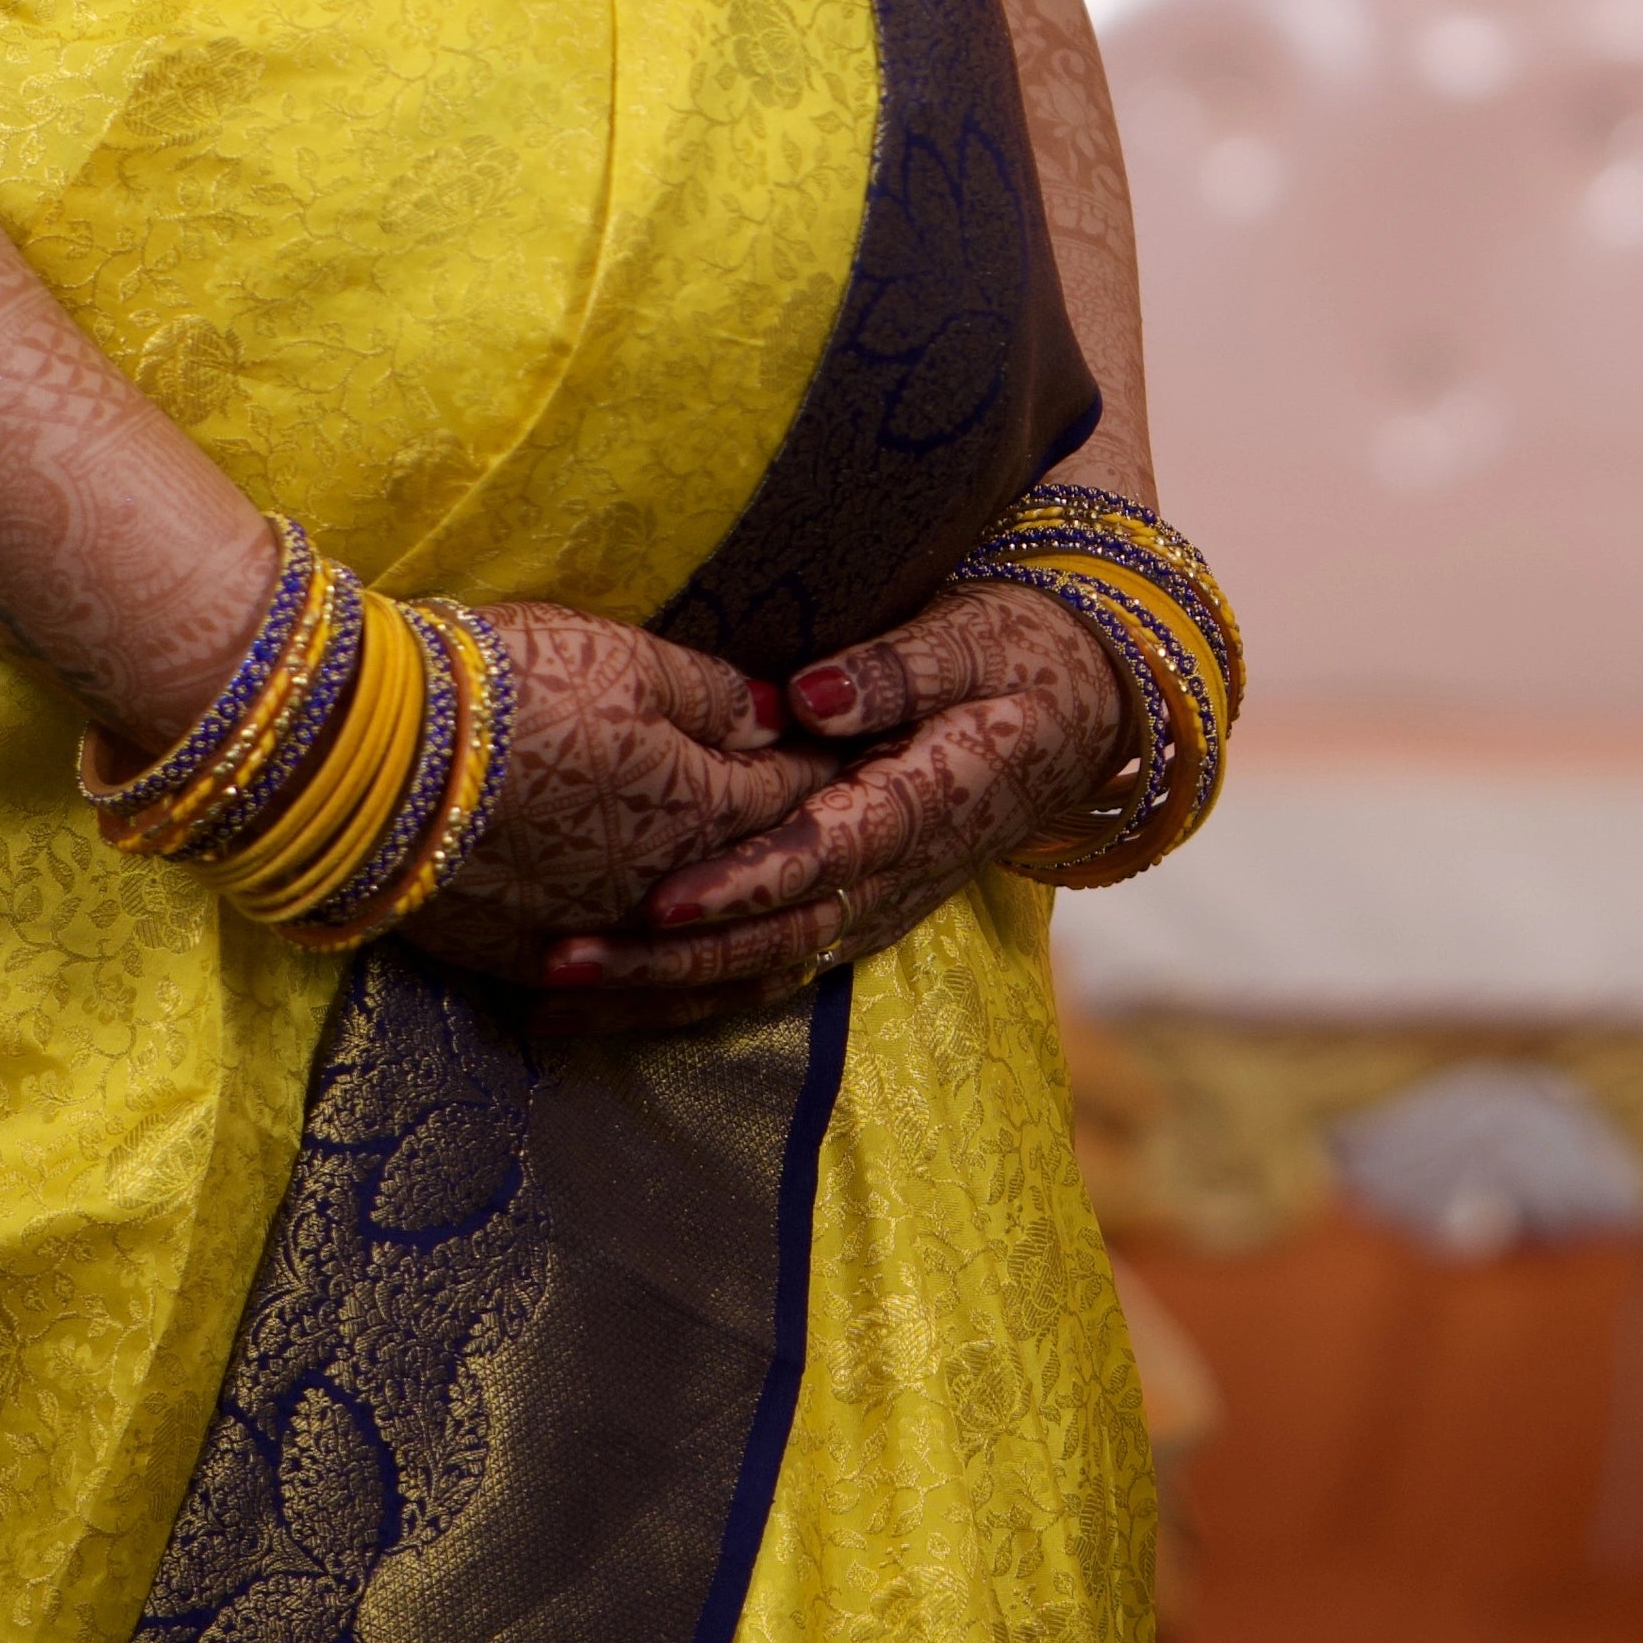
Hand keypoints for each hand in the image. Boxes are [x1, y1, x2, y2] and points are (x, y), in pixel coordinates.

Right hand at [389, 603, 823, 1018]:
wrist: (373, 761)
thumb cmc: (510, 688)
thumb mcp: (625, 660)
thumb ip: (712, 696)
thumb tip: (779, 716)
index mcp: (704, 809)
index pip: (792, 793)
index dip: (827, 769)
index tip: (855, 762)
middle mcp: (665, 893)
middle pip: (757, 891)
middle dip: (801, 868)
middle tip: (837, 856)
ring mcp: (596, 937)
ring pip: (692, 964)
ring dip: (732, 952)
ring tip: (768, 954)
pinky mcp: (525, 960)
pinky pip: (606, 997)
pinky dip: (635, 996)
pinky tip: (635, 995)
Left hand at [528, 582, 1129, 1012]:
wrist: (1087, 702)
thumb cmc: (1019, 651)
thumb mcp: (972, 639)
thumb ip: (895, 670)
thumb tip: (812, 697)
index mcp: (926, 805)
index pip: (823, 857)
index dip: (743, 882)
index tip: (661, 899)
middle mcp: (899, 874)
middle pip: (775, 937)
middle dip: (666, 958)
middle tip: (563, 959)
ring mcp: (879, 902)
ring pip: (766, 968)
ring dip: (662, 989)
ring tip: (555, 995)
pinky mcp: (859, 906)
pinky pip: (772, 965)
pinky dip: (691, 991)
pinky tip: (611, 1002)